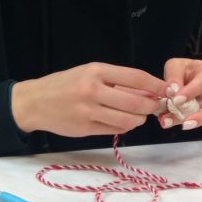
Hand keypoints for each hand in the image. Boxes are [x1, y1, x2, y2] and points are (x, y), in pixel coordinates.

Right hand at [11, 62, 166, 136]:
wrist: (34, 102)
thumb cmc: (63, 85)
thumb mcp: (87, 73)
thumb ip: (114, 81)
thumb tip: (146, 92)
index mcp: (95, 71)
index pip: (135, 78)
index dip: (156, 85)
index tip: (167, 90)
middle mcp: (93, 90)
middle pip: (136, 102)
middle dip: (151, 107)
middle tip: (155, 107)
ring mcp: (89, 111)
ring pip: (128, 120)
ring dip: (139, 120)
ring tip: (138, 116)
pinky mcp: (85, 128)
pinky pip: (114, 130)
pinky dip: (123, 127)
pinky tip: (121, 122)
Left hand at [158, 58, 201, 129]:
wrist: (183, 76)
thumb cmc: (183, 69)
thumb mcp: (176, 65)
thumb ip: (174, 75)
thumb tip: (172, 91)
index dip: (191, 92)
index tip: (176, 99)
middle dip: (201, 117)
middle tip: (185, 124)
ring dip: (184, 121)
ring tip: (167, 122)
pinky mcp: (200, 115)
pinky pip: (191, 120)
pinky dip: (177, 121)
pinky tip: (165, 121)